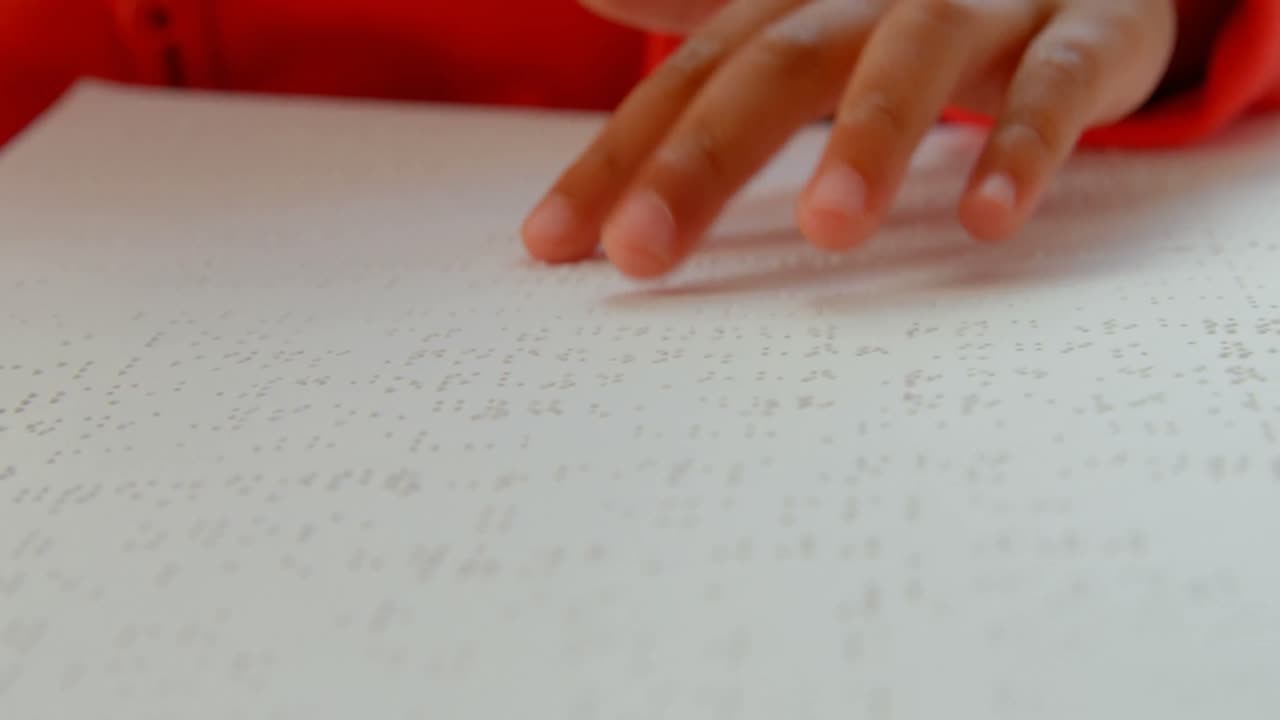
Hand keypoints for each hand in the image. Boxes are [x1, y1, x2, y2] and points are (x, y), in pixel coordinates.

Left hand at [522, 0, 1178, 278]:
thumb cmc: (912, 10)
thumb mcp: (803, 11)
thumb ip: (702, 11)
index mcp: (796, 1)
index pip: (688, 79)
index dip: (616, 157)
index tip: (551, 246)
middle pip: (774, 64)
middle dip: (702, 160)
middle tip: (639, 255)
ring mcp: (978, 5)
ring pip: (914, 58)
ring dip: (869, 141)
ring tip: (826, 233)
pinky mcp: (1081, 30)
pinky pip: (1054, 83)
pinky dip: (1024, 146)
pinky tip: (987, 221)